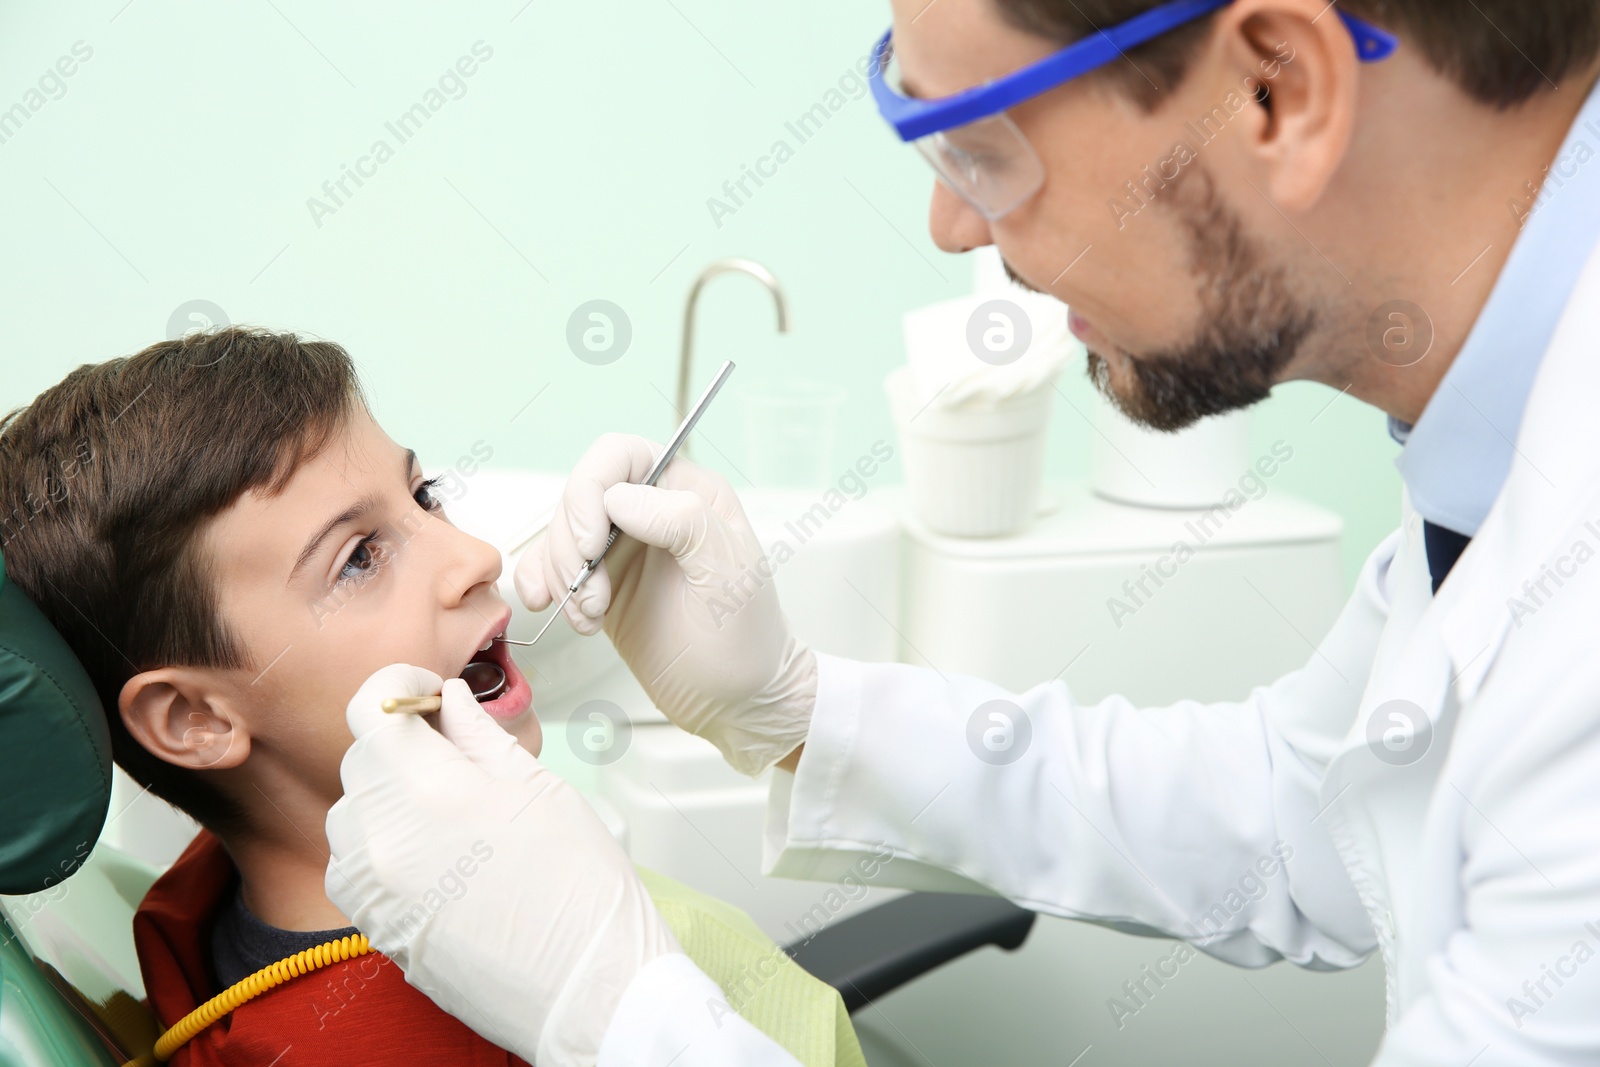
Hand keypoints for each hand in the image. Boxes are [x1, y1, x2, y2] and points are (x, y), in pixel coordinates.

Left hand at [325, 664, 679, 1066]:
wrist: (587, 987)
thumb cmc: (581, 891)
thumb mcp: (541, 791)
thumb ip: (480, 738)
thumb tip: (450, 702)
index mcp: (430, 790)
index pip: (372, 708)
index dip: (400, 687)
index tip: (427, 693)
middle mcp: (384, 838)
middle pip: (362, 759)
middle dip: (402, 744)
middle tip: (455, 753)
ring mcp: (371, 889)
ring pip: (351, 813)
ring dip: (388, 796)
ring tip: (449, 812)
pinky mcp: (372, 927)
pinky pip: (355, 864)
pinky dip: (382, 846)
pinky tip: (436, 855)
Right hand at [515, 433, 814, 775]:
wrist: (738, 701)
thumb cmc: (747, 639)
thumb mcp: (729, 575)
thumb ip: (685, 522)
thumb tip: (621, 499)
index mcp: (688, 491)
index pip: (619, 456)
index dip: (590, 492)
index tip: (591, 545)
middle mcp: (651, 510)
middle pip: (578, 494)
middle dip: (571, 545)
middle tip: (592, 595)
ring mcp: (622, 548)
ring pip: (560, 533)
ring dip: (561, 575)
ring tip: (591, 617)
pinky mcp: (601, 584)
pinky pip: (551, 567)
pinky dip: (540, 584)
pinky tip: (554, 610)